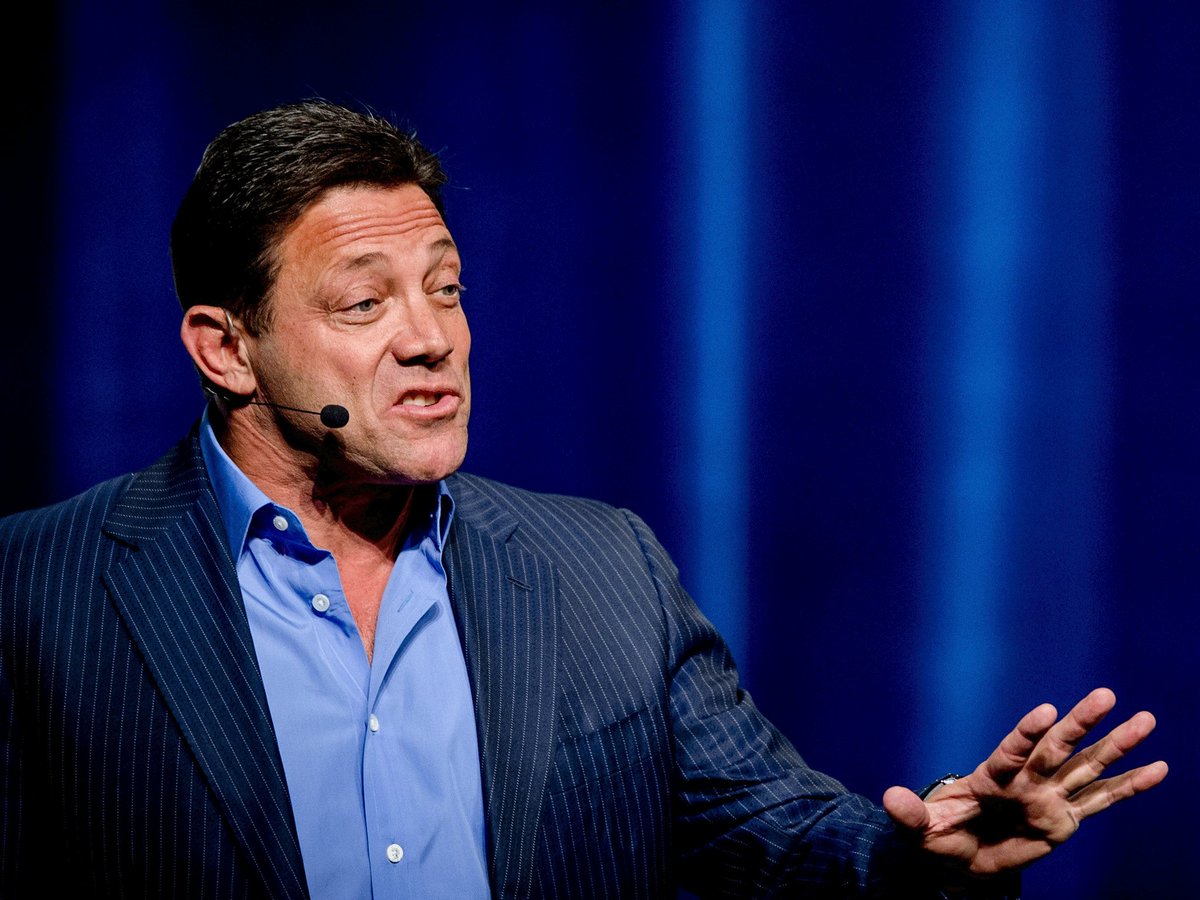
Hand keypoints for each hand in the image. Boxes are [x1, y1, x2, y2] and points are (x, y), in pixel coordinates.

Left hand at [882, 687, 1167, 880]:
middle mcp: (1025, 781)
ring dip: (1116, 745)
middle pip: (1057, 748)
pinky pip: (1102, 801)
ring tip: (1146, 719)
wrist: (959, 857)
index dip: (1027, 733)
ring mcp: (1048, 798)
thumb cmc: (938, 838)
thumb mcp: (919, 831)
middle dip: (1080, 723)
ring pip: (1087, 767)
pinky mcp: (1065, 819)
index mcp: (990, 779)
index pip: (1012, 752)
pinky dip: (1130, 787)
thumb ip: (909, 814)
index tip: (1045, 710)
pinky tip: (1158, 768)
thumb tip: (889, 796)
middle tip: (1104, 694)